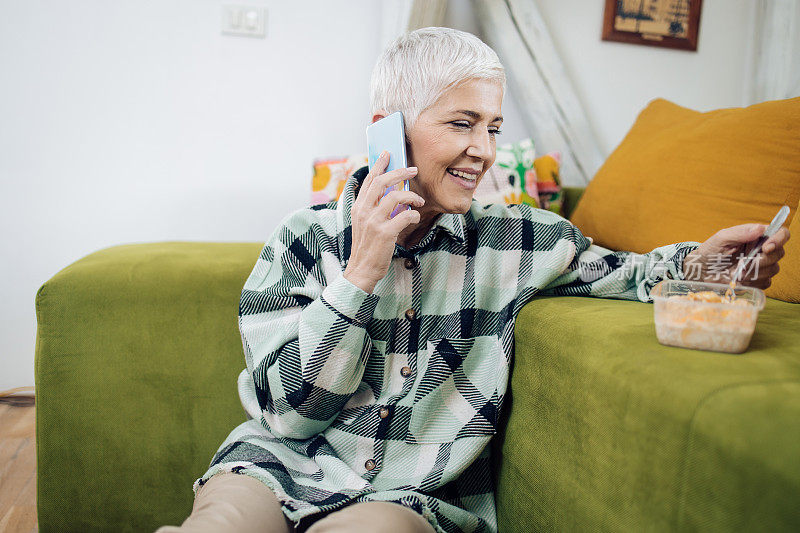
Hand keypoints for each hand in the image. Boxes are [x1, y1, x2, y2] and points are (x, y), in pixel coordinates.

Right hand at [343, 152, 424, 292]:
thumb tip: (395, 193)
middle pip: (382, 182)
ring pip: (396, 196)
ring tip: (418, 200)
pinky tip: (414, 217)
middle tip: (413, 169)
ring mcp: (373, 222)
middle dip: (400, 172)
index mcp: (358, 207)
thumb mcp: (365, 223)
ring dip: (412, 195)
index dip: (380, 164)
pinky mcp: (385, 233)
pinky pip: (405, 216)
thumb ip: (375, 208)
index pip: (369, 180)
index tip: (388, 153)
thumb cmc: (367, 247)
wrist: (361, 270)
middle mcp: (363, 211)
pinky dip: (413, 215)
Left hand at [683, 223, 790, 288]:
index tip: (766, 248)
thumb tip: (760, 229)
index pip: (780, 233)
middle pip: (779, 253)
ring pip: (773, 269)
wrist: (700, 271)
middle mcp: (761, 249)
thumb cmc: (709, 251)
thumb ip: (740, 233)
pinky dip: (753, 282)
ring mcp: (761, 265)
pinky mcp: (757, 280)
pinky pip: (765, 283)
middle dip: (764, 260)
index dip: (779, 240)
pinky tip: (739, 279)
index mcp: (756, 236)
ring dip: (755, 272)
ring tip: (737, 271)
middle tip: (745, 263)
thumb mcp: (721, 238)